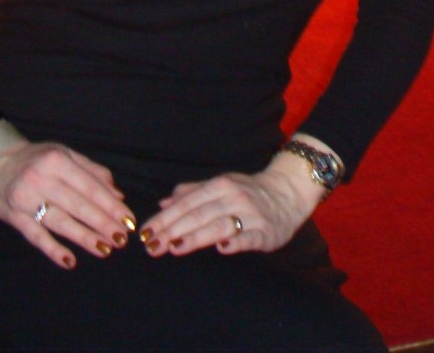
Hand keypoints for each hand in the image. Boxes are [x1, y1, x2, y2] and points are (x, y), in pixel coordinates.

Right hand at [0, 136, 135, 268]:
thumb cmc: (38, 160)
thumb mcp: (65, 155)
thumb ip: (92, 173)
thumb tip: (118, 195)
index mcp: (57, 160)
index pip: (90, 187)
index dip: (111, 205)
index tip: (128, 221)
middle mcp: (41, 178)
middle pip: (77, 205)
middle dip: (102, 223)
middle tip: (121, 239)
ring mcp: (26, 199)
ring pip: (60, 221)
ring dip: (84, 237)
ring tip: (105, 249)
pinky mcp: (14, 217)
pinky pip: (36, 236)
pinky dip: (53, 249)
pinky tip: (70, 261)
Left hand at [138, 152, 321, 257]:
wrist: (287, 193)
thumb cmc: (248, 192)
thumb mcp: (220, 186)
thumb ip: (191, 193)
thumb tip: (163, 202)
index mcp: (220, 185)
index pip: (187, 202)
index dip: (165, 218)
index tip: (145, 232)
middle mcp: (233, 196)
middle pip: (199, 213)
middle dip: (173, 229)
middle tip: (152, 245)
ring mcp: (250, 214)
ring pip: (219, 224)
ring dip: (197, 236)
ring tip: (175, 246)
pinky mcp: (265, 231)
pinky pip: (250, 236)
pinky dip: (236, 241)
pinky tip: (223, 248)